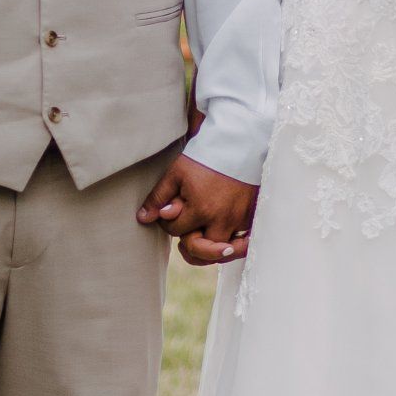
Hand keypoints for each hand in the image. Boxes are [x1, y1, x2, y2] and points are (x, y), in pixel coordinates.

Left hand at [138, 153, 258, 266]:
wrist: (241, 143)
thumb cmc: (206, 156)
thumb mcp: (177, 173)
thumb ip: (159, 197)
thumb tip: (144, 218)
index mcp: (201, 210)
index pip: (175, 231)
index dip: (168, 222)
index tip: (171, 209)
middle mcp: (221, 220)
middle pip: (200, 250)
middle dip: (189, 244)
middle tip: (186, 233)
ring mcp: (239, 220)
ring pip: (222, 253)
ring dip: (209, 251)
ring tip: (202, 242)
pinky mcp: (252, 218)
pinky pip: (242, 244)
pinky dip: (233, 247)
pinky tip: (226, 246)